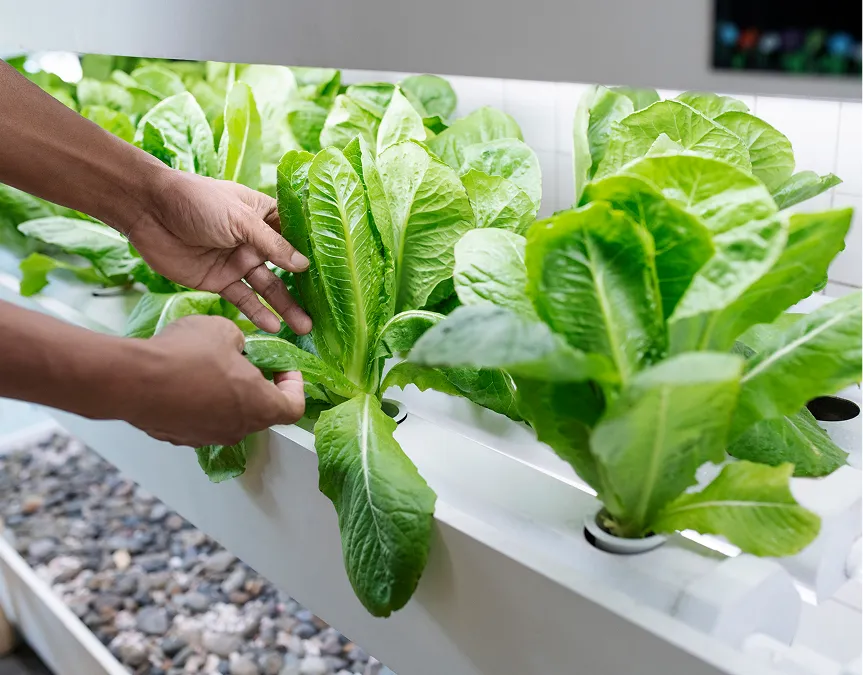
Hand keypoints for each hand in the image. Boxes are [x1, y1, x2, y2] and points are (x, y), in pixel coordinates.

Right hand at [126, 315, 304, 445]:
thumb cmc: (185, 355)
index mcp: (259, 406)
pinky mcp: (181, 437)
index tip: (283, 368)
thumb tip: (235, 348)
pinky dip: (202, 403)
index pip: (294, 407)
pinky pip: (201, 420)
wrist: (133, 379)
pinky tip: (186, 379)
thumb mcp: (223, 330)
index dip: (294, 386)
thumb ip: (239, 341)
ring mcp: (208, 437)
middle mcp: (238, 428)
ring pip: (230, 416)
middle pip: (262, 411)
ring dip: (228, 394)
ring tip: (211, 366)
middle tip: (246, 362)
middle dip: (259, 385)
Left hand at [128, 169, 311, 334]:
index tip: (337, 274)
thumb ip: (272, 244)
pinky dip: (257, 313)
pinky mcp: (218, 280)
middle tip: (324, 310)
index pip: (295, 236)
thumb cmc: (196, 201)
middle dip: (304, 289)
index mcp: (263, 216)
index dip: (314, 254)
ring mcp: (237, 262)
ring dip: (285, 307)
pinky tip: (274, 327)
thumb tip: (304, 265)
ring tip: (304, 326)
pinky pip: (242, 299)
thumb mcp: (240, 219)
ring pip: (267, 288)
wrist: (147, 211)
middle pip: (285, 268)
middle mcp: (255, 241)